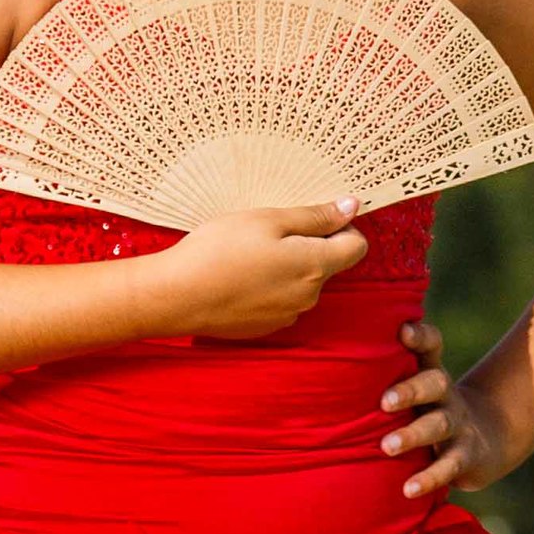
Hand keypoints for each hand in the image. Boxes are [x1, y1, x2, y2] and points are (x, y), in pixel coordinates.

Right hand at [151, 200, 368, 339]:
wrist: (176, 296)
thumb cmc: (219, 251)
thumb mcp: (268, 220)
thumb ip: (315, 216)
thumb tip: (352, 207)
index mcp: (315, 266)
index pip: (357, 246)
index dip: (342, 226)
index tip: (314, 216)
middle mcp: (309, 296)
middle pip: (328, 264)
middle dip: (309, 244)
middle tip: (270, 230)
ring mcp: (288, 314)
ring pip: (302, 282)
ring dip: (287, 265)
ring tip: (249, 252)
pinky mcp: (266, 326)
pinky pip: (281, 299)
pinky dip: (269, 285)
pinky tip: (240, 275)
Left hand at [379, 319, 514, 497]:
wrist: (489, 439)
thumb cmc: (432, 410)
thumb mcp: (419, 389)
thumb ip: (386, 375)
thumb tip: (329, 363)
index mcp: (431, 374)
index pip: (431, 346)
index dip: (420, 336)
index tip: (402, 330)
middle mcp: (446, 395)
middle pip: (435, 383)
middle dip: (411, 391)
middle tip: (384, 402)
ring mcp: (458, 425)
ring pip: (438, 425)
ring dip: (413, 435)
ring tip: (387, 447)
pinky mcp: (466, 456)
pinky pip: (448, 467)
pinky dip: (429, 478)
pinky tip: (408, 489)